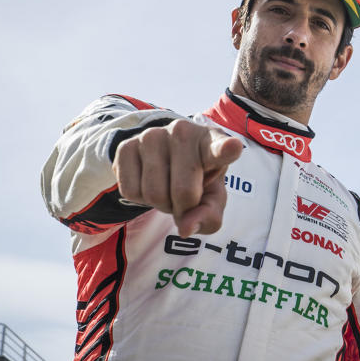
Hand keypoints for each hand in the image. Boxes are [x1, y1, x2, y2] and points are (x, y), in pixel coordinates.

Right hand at [112, 119, 242, 236]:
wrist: (165, 156)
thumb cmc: (198, 178)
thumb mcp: (212, 198)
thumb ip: (208, 216)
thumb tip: (185, 228)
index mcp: (212, 142)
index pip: (219, 148)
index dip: (226, 149)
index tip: (233, 147)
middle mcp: (183, 132)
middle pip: (183, 192)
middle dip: (183, 207)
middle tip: (184, 197)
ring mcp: (152, 135)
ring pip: (153, 193)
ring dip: (160, 204)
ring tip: (167, 187)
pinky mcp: (126, 145)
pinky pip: (130, 191)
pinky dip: (140, 199)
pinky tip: (148, 182)